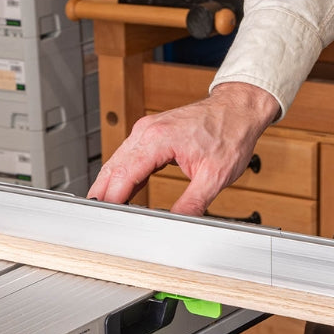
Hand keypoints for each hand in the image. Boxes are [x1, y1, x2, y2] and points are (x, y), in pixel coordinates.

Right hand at [87, 82, 279, 214]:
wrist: (238, 110)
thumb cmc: (229, 134)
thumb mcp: (214, 176)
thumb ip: (192, 203)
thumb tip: (176, 223)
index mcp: (158, 140)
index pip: (123, 175)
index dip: (111, 200)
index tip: (106, 219)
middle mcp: (146, 132)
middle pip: (113, 168)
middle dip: (102, 194)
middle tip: (96, 220)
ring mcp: (147, 131)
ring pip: (118, 162)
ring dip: (109, 185)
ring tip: (104, 211)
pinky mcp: (151, 134)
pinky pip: (129, 157)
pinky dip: (122, 176)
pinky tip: (121, 192)